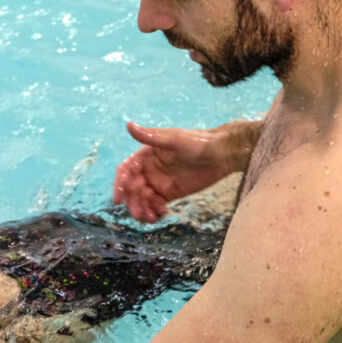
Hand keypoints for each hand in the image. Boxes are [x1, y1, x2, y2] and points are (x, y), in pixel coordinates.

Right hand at [113, 121, 248, 222]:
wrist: (222, 155)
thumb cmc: (198, 143)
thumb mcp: (174, 139)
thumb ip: (151, 136)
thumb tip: (128, 125)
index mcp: (146, 155)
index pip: (126, 170)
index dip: (120, 184)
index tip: (119, 199)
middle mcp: (149, 170)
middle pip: (132, 188)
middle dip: (133, 201)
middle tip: (139, 211)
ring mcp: (158, 183)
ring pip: (142, 199)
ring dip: (141, 209)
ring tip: (149, 217)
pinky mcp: (169, 194)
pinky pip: (155, 205)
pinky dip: (154, 212)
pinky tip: (161, 214)